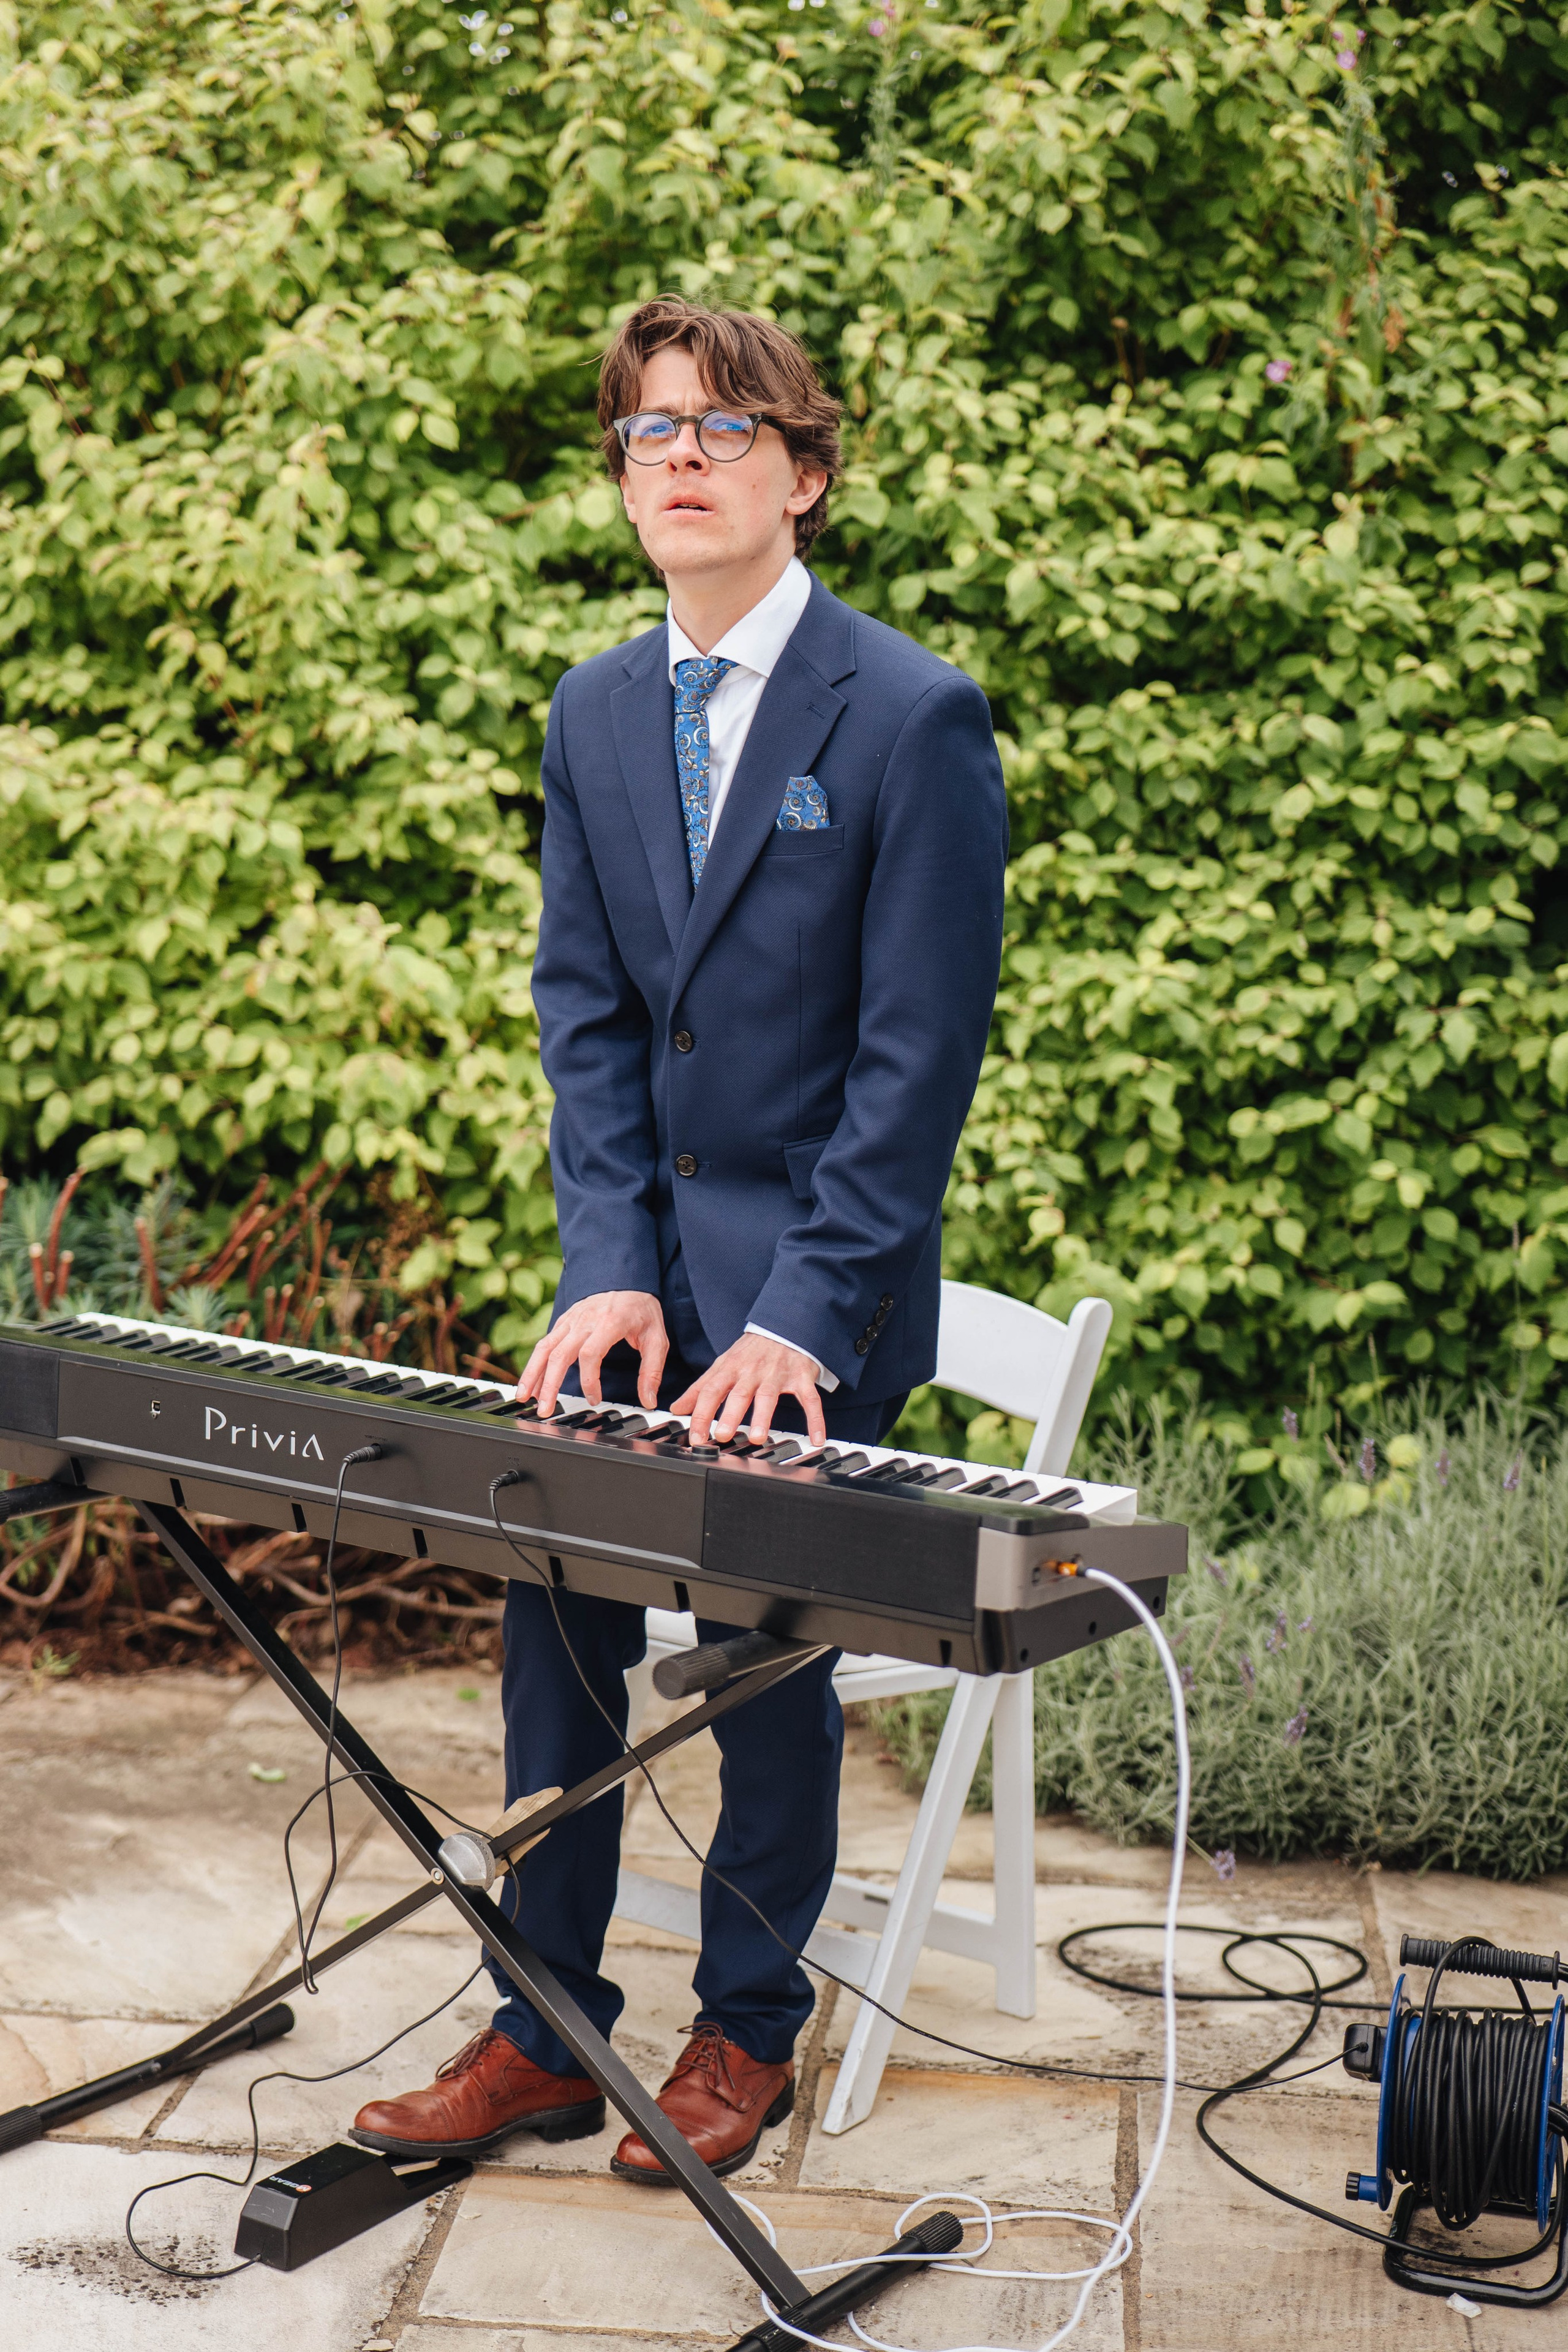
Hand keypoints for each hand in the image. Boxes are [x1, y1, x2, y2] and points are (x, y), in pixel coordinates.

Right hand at [519, 1291, 668, 1415]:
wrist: (628, 1280)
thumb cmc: (642, 1310)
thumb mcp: (657, 1338)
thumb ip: (652, 1370)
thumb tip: (649, 1400)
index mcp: (609, 1323)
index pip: (590, 1353)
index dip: (588, 1380)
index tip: (594, 1399)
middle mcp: (585, 1320)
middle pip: (560, 1354)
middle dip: (549, 1385)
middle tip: (545, 1411)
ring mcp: (571, 1319)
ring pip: (544, 1348)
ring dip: (532, 1374)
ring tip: (524, 1399)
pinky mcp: (563, 1321)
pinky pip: (545, 1344)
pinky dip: (536, 1365)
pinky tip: (533, 1384)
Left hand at [672, 1333, 826, 1449]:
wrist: (786, 1325)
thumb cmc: (752, 1350)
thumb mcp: (723, 1364)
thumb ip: (700, 1388)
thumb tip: (677, 1408)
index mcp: (731, 1368)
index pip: (711, 1391)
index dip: (701, 1413)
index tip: (695, 1436)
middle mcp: (753, 1371)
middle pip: (739, 1393)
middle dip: (730, 1414)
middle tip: (722, 1435)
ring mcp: (778, 1374)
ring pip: (769, 1396)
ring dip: (763, 1416)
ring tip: (756, 1437)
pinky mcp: (801, 1377)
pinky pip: (810, 1399)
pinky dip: (815, 1418)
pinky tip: (817, 1438)